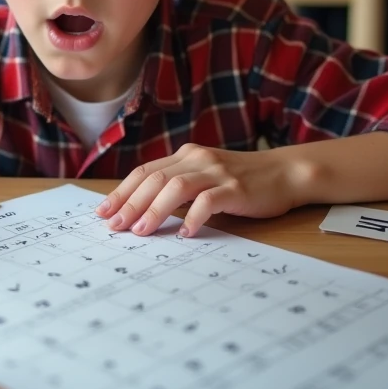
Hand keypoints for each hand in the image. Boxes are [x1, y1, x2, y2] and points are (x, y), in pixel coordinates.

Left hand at [95, 144, 305, 236]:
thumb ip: (178, 186)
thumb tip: (142, 211)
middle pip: (154, 179)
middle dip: (130, 203)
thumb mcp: (204, 176)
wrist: (284, 173)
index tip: (103, 212)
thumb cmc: (241, 180)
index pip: (145, 172)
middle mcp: (197, 159)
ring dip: (154, 210)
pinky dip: (193, 217)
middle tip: (114, 225)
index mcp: (185, 155)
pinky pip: (208, 201)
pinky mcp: (236, 188)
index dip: (122, 191)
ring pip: (176, 187)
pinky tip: (185, 233)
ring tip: (141, 231)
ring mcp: (217, 172)